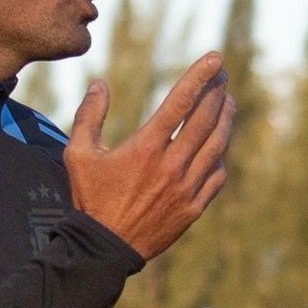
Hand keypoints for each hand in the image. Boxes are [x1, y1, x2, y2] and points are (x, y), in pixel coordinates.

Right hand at [64, 52, 234, 259]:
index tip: (215, 58)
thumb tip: (98, 84)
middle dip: (217, 91)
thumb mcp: (78, 155)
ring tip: (229, 102)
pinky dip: (220, 157)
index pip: (181, 101)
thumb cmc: (89, 200)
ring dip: (225, 120)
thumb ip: (88, 117)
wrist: (103, 250)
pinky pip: (216, 176)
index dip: (200, 76)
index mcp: (146, 147)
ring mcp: (186, 187)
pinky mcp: (194, 208)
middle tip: (223, 75)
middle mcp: (172, 164)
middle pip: (205, 119)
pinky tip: (218, 147)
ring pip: (217, 145)